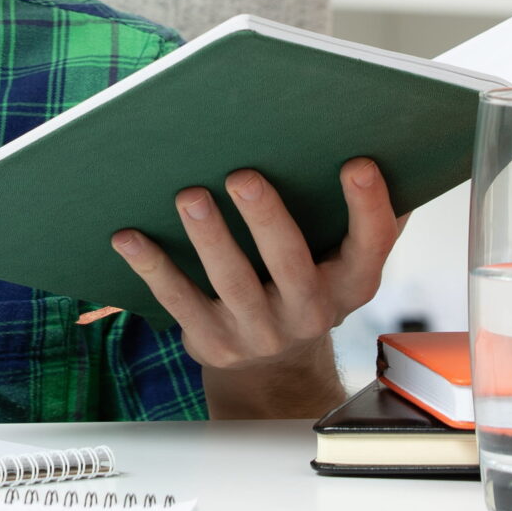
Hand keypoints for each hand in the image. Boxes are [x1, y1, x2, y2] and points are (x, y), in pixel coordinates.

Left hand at [110, 158, 404, 386]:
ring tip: (189, 196)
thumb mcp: (341, 258)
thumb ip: (361, 213)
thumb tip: (383, 143)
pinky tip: (128, 236)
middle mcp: (310, 312)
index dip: (369, 207)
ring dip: (210, 238)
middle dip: (267, 219)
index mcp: (350, 283)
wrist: (273, 367)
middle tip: (242, 176)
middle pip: (290, 263)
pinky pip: (179, 302)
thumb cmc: (305, 281)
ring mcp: (260, 332)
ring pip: (233, 283)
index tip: (357, 162)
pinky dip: (152, 268)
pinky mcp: (214, 342)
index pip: (371, 245)